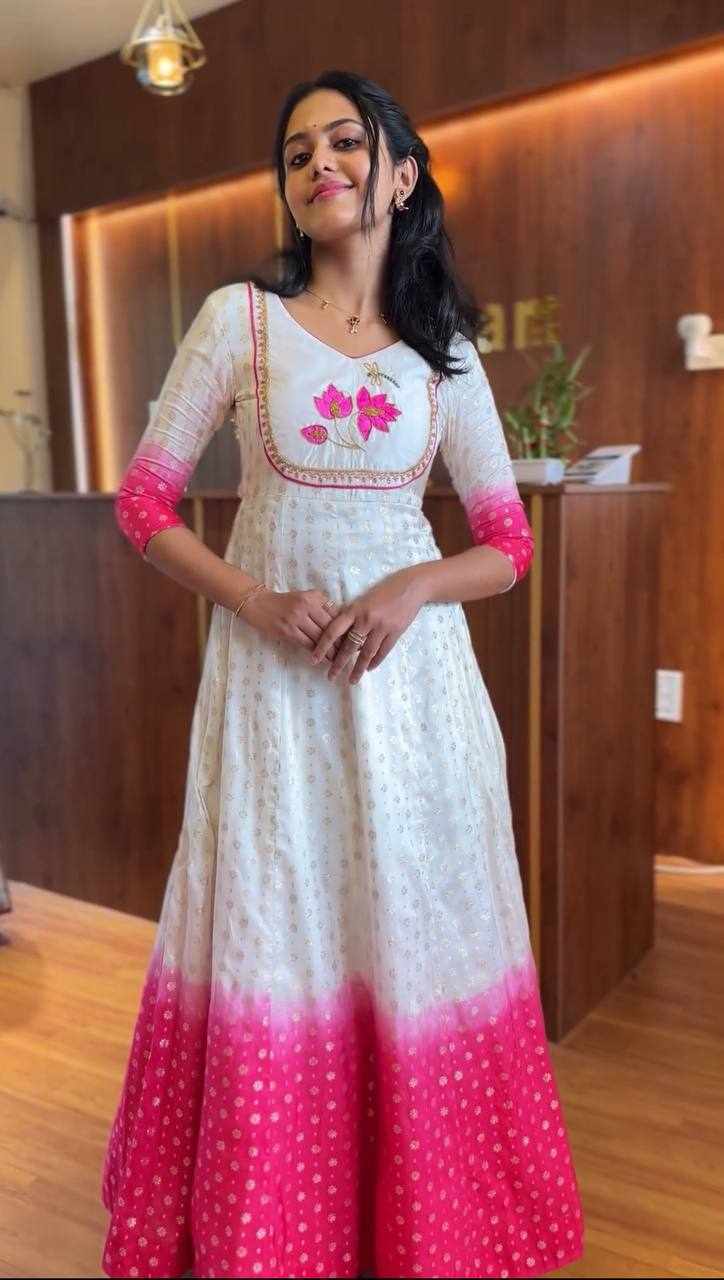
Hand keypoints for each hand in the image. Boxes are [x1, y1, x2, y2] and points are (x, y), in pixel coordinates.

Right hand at [241, 587, 343, 663]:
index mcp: (313, 597)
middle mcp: (306, 606)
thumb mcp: (305, 597)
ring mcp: (296, 619)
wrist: (259, 603)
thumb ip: (321, 605)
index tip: (352, 639)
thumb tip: (340, 622)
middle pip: (329, 627)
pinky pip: (306, 644)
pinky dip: (315, 652)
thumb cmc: (284, 602)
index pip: (334, 615)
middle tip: (348, 653)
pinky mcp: (287, 631)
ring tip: (337, 659)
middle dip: (340, 642)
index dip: (344, 629)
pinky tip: (321, 659)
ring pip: (319, 638)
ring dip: (329, 651)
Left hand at [309, 568, 427, 682]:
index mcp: (354, 609)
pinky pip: (383, 651)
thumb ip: (352, 615)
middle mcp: (366, 619)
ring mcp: (382, 627)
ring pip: (366, 653)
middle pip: (348, 646)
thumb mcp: (364, 599)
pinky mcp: (395, 632)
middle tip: (330, 677)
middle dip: (338, 664)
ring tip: (352, 680)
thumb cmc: (385, 590)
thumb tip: (342, 637)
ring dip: (358, 669)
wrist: (412, 586)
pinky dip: (375, 661)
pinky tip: (369, 669)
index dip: (322, 646)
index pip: (333, 631)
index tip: (314, 659)